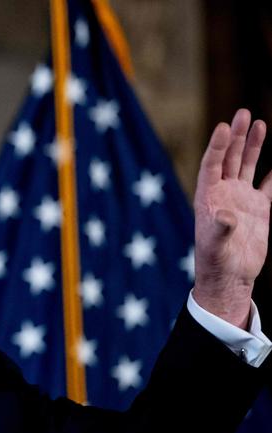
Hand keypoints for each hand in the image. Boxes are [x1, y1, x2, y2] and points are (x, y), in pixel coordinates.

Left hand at [193, 109, 270, 328]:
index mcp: (208, 197)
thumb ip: (220, 229)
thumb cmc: (217, 261)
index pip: (212, 165)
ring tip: (259, 124)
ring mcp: (241, 200)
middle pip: (229, 159)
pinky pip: (267, 185)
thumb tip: (225, 216)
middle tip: (243, 113)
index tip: (223, 126)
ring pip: (247, 166)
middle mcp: (224, 194)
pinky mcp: (258, 210)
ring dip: (252, 146)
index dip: (217, 146)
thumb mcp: (216, 245)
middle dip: (236, 136)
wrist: (230, 276)